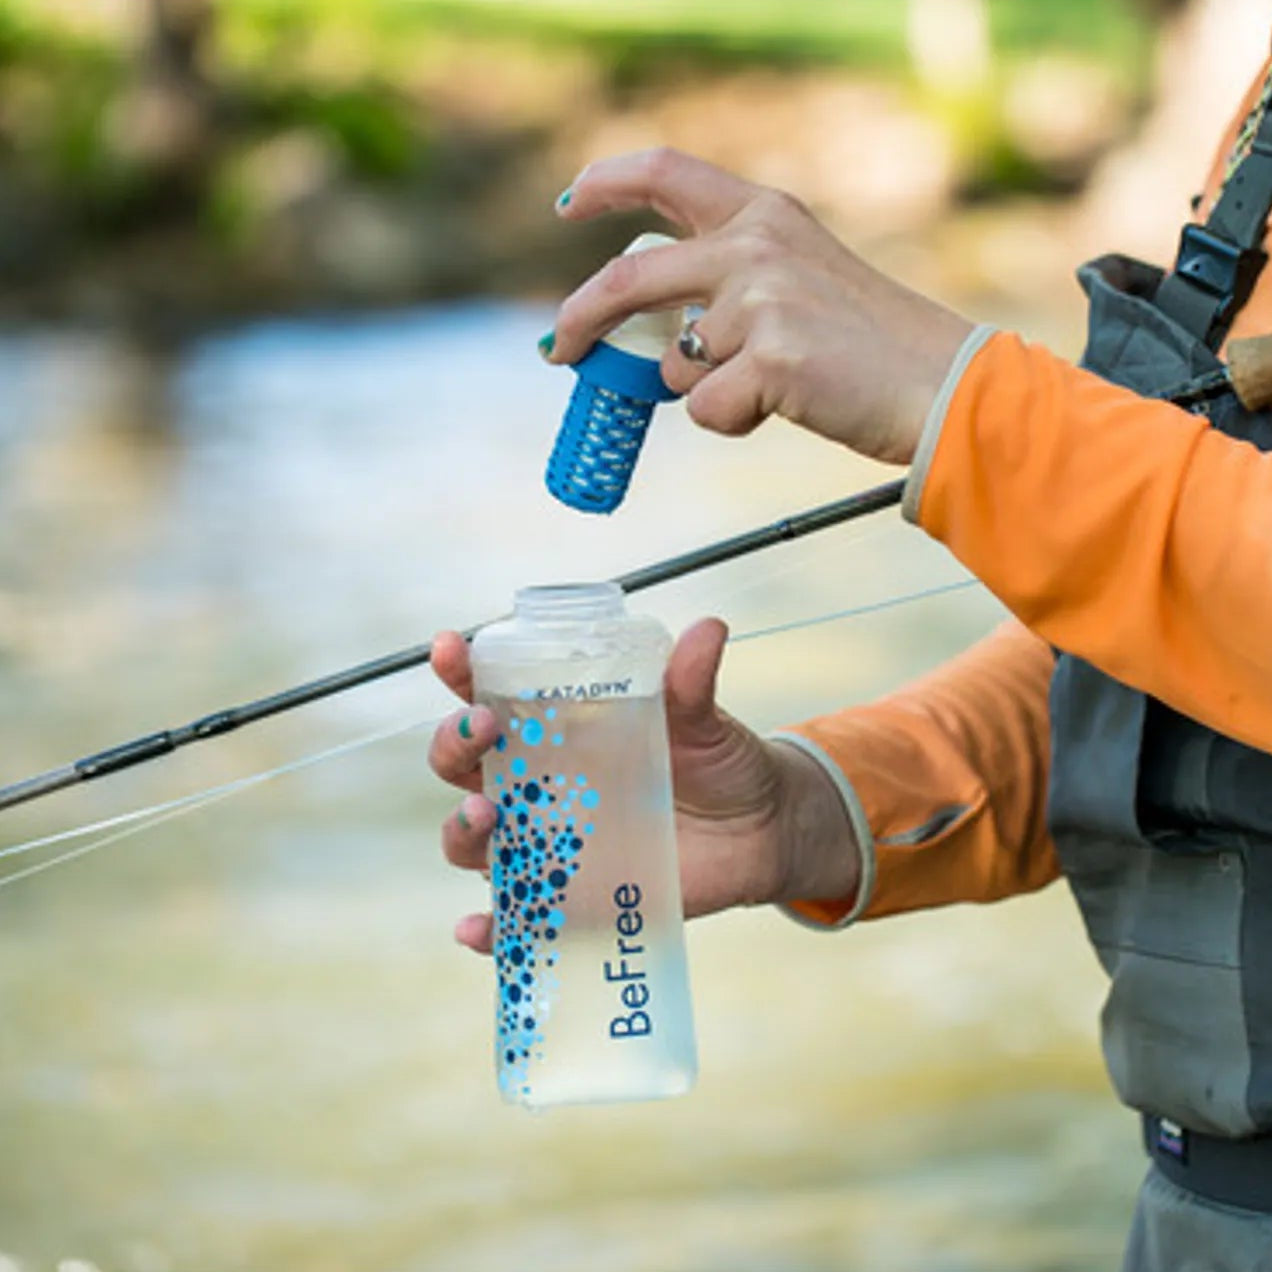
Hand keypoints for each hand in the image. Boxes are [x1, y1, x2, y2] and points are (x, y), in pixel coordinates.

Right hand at [428, 619, 860, 952]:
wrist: (760, 830)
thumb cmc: (719, 762)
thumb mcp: (703, 720)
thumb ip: (691, 681)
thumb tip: (707, 630)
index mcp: (555, 729)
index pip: (489, 695)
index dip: (460, 673)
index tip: (449, 648)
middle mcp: (535, 786)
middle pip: (462, 767)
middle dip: (454, 746)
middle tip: (482, 730)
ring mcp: (545, 844)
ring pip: (472, 840)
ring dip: (462, 829)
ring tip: (487, 816)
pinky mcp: (566, 900)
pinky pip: (511, 920)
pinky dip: (487, 929)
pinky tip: (476, 927)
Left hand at [546, 148, 971, 464]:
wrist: (939, 384)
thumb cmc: (868, 346)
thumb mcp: (801, 282)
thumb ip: (731, 285)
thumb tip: (659, 336)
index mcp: (766, 214)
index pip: (666, 172)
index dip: (606, 183)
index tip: (570, 202)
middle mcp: (756, 245)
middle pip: (632, 279)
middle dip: (581, 318)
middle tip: (559, 350)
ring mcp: (761, 300)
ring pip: (676, 364)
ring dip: (704, 391)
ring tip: (774, 388)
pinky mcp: (769, 358)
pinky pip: (704, 409)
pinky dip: (730, 421)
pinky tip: (783, 407)